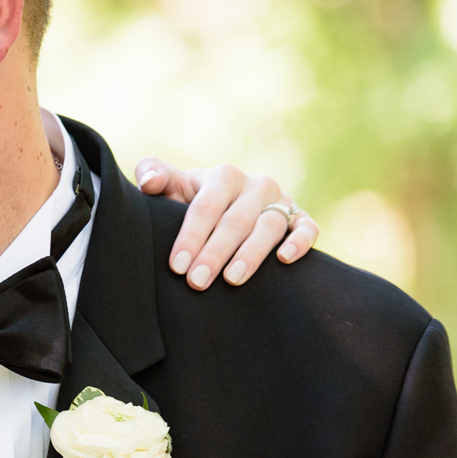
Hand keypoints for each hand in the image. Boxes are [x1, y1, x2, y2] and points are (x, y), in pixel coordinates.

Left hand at [135, 158, 319, 289]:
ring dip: (251, 254)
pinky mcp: (301, 218)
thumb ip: (153, 175)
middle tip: (197, 282)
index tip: (177, 266)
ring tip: (232, 280)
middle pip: (235, 221)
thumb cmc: (189, 201)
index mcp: (223, 176)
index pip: (206, 207)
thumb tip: (149, 182)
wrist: (225, 211)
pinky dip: (300, 241)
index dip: (191, 236)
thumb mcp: (170, 187)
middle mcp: (256, 185)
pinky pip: (307, 228)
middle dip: (215, 253)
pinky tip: (284, 260)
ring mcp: (281, 201)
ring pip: (270, 226)